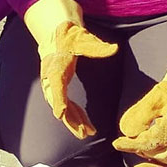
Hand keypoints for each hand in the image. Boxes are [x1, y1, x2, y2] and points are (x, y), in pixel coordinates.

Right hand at [37, 22, 118, 137]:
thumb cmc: (70, 35)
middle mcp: (51, 78)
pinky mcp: (59, 88)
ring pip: (62, 107)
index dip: (57, 101)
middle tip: (83, 132)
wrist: (55, 33)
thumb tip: (114, 49)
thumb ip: (96, 46)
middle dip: (69, 119)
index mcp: (55, 66)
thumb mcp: (83, 38)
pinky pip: (66, 105)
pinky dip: (75, 115)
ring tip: (89, 133)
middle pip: (58, 103)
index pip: (55, 86)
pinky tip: (87, 125)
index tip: (60, 114)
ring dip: (74, 121)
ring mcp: (53, 85)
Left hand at [113, 39, 166, 166]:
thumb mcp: (155, 98)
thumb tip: (126, 132)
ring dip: (147, 153)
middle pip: (151, 152)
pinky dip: (155, 165)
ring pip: (159, 160)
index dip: (129, 145)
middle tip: (129, 137)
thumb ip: (139, 115)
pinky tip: (140, 165)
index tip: (116, 143)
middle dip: (138, 145)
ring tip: (138, 144)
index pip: (146, 143)